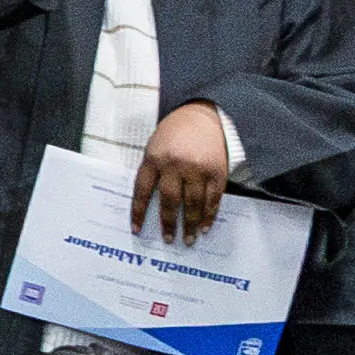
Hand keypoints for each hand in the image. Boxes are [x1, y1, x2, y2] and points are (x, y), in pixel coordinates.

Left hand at [132, 101, 234, 242]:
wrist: (202, 115)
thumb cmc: (173, 134)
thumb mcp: (154, 147)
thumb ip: (152, 172)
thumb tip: (150, 207)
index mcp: (154, 158)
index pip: (142, 190)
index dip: (139, 212)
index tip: (137, 230)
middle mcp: (175, 164)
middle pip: (171, 200)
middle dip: (170, 223)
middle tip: (170, 240)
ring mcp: (198, 168)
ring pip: (194, 203)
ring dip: (192, 224)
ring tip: (189, 239)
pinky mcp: (217, 170)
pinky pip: (213, 198)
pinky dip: (209, 214)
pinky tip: (205, 226)